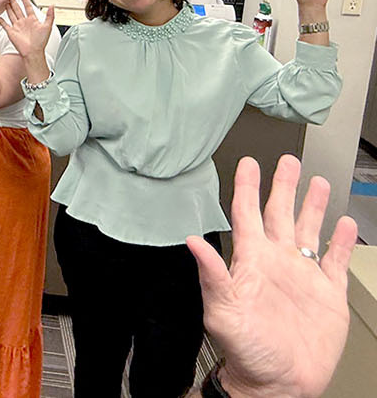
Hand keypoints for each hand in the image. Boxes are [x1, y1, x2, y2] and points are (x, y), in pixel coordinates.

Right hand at [0, 0, 54, 60]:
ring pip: (11, 14)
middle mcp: (24, 22)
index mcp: (32, 20)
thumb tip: (52, 5)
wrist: (33, 52)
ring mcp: (17, 27)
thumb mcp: (47, 27)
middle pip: (17, 9)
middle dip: (14, 1)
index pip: (28, 7)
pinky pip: (5, 25)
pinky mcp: (11, 32)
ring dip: (8, 8)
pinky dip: (1, 21)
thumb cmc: (41, 42)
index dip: (25, 0)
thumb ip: (50, 15)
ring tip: (4, 1)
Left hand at [188, 154, 356, 397]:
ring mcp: (302, 276)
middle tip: (287, 160)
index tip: (248, 163)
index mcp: (250, 261)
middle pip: (279, 213)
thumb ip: (211, 274)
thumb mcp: (222, 311)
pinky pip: (333, 260)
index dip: (246, 187)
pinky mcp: (327, 294)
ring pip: (308, 230)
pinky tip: (343, 223)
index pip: (246, 214)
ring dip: (312, 206)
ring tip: (317, 181)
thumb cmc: (246, 351)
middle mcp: (276, 262)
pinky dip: (339, 241)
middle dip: (283, 186)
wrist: (280, 383)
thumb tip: (192, 241)